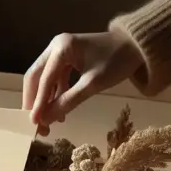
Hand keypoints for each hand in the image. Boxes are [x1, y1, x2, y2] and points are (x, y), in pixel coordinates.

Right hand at [22, 31, 141, 134]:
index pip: (44, 79)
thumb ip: (68, 101)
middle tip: (36, 124)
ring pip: (44, 78)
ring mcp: (60, 51)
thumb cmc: (117, 62)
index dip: (38, 103)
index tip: (34, 123)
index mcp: (61, 47)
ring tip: (48, 122)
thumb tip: (46, 119)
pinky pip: (55, 77)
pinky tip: (60, 110)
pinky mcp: (67, 57)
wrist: (137, 46)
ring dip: (45, 99)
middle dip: (35, 101)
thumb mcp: (93, 84)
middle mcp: (55, 46)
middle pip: (36, 76)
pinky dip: (55, 94)